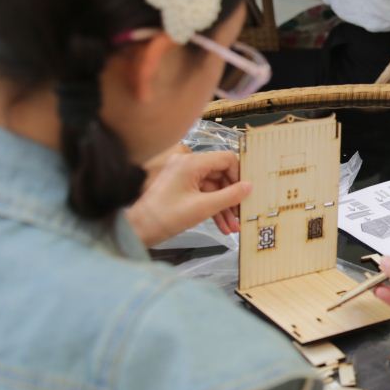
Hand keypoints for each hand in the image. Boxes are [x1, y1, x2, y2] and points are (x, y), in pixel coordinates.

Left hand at [126, 151, 250, 246]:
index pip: (226, 159)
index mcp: (192, 162)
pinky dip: (213, 208)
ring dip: (224, 207)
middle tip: (241, 215)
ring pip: (214, 188)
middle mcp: (188, 164)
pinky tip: (222, 226)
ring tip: (233, 227)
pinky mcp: (181, 188)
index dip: (239, 175)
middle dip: (232, 197)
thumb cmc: (166, 216)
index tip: (246, 194)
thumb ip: (229, 196)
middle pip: (221, 174)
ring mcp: (184, 176)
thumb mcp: (203, 208)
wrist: (139, 230)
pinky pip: (204, 194)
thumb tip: (250, 187)